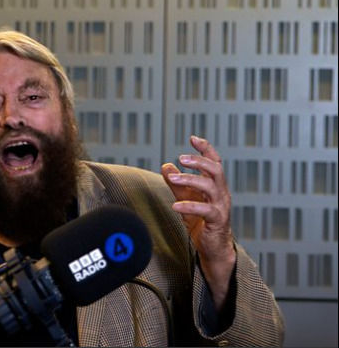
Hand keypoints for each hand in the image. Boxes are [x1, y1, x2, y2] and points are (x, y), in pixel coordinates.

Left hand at [161, 135, 235, 309]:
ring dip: (190, 180)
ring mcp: (221, 207)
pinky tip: (175, 205)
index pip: (214, 162)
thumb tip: (166, 165)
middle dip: (199, 161)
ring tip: (171, 178)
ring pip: (211, 186)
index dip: (205, 149)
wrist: (212, 248)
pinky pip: (206, 210)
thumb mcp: (185, 199)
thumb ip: (176, 183)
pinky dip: (190, 206)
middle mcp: (221, 193)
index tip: (193, 138)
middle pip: (216, 169)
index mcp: (215, 185)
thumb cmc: (201, 221)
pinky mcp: (217, 221)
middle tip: (181, 157)